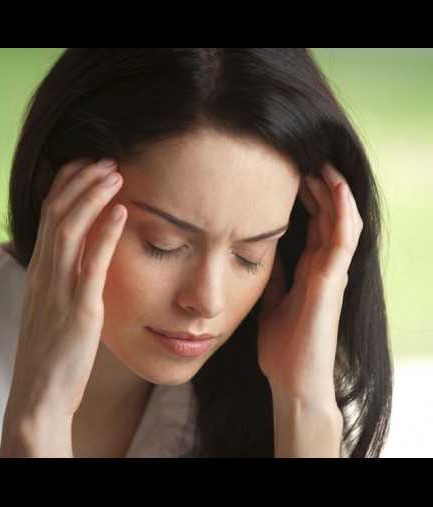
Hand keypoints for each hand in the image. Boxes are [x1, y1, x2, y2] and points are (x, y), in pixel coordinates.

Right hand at [3, 158, 126, 425]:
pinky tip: (121, 211)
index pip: (48, 216)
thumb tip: (86, 256)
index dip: (66, 187)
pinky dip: (106, 233)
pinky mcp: (80, 309)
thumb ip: (64, 278)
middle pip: (57, 213)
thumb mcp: (52, 307)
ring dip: (92, 197)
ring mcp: (59, 289)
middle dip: (80, 182)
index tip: (85, 167)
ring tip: (115, 174)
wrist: (39, 393)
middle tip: (106, 160)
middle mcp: (45, 274)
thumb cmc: (52, 351)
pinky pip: (92, 263)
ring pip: (70, 229)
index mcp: (39, 271)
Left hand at [257, 163, 362, 405]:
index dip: (307, 200)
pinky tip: (335, 187)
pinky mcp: (332, 283)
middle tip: (303, 160)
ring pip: (340, 222)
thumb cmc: (283, 347)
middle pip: (327, 218)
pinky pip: (342, 239)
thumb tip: (263, 254)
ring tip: (321, 165)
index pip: (313, 226)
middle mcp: (324, 269)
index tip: (290, 176)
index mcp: (309, 272)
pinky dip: (342, 211)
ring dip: (333, 192)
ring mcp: (332, 275)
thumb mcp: (271, 304)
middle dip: (319, 188)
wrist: (292, 382)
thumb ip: (273, 279)